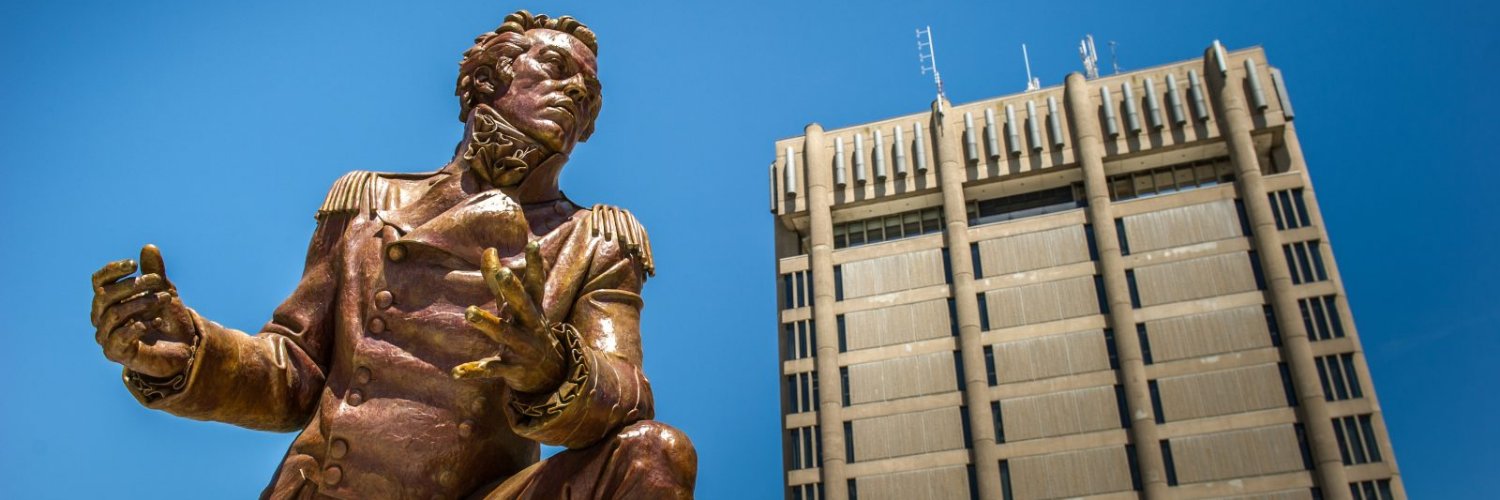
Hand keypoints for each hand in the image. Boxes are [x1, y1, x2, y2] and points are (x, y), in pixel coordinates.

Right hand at [91, 244, 196, 377]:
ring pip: (114, 314)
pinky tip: (157, 321)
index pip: (99, 282)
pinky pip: (119, 336)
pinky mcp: (115, 353)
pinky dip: (139, 326)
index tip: (134, 264)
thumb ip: (155, 273)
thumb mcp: (165, 292)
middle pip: (105, 295)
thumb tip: (149, 247)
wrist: (184, 350)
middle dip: (133, 285)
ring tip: (163, 300)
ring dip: (141, 303)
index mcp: (109, 301)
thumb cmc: (169, 320)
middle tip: (158, 282)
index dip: (112, 270)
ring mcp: (106, 336)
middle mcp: (102, 318)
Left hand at [453, 241, 565, 393]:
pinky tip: (455, 372)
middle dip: (514, 290)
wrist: (550, 374)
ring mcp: (522, 347)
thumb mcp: (515, 306)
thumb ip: (498, 279)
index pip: (533, 283)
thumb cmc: (527, 330)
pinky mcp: (512, 369)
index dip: (534, 265)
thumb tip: (488, 249)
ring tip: (468, 312)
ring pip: (505, 334)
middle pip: (523, 304)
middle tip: (505, 273)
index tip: (533, 244)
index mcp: (530, 308)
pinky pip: (492, 369)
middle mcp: (530, 325)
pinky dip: (475, 370)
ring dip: (487, 323)